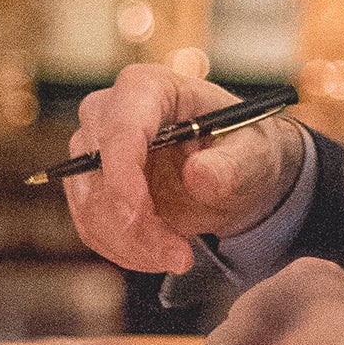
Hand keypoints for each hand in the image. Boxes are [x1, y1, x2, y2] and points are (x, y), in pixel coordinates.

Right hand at [63, 66, 302, 278]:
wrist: (236, 172)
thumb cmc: (243, 149)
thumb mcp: (254, 155)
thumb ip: (232, 164)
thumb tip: (200, 174)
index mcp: (149, 87)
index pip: (120, 127)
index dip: (122, 172)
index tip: (139, 214)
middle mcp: (109, 112)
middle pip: (96, 168)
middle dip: (131, 222)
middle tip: (179, 256)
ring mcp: (93, 149)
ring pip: (89, 204)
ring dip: (130, 243)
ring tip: (180, 257)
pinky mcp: (91, 185)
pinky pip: (91, 225)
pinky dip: (123, 249)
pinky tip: (161, 254)